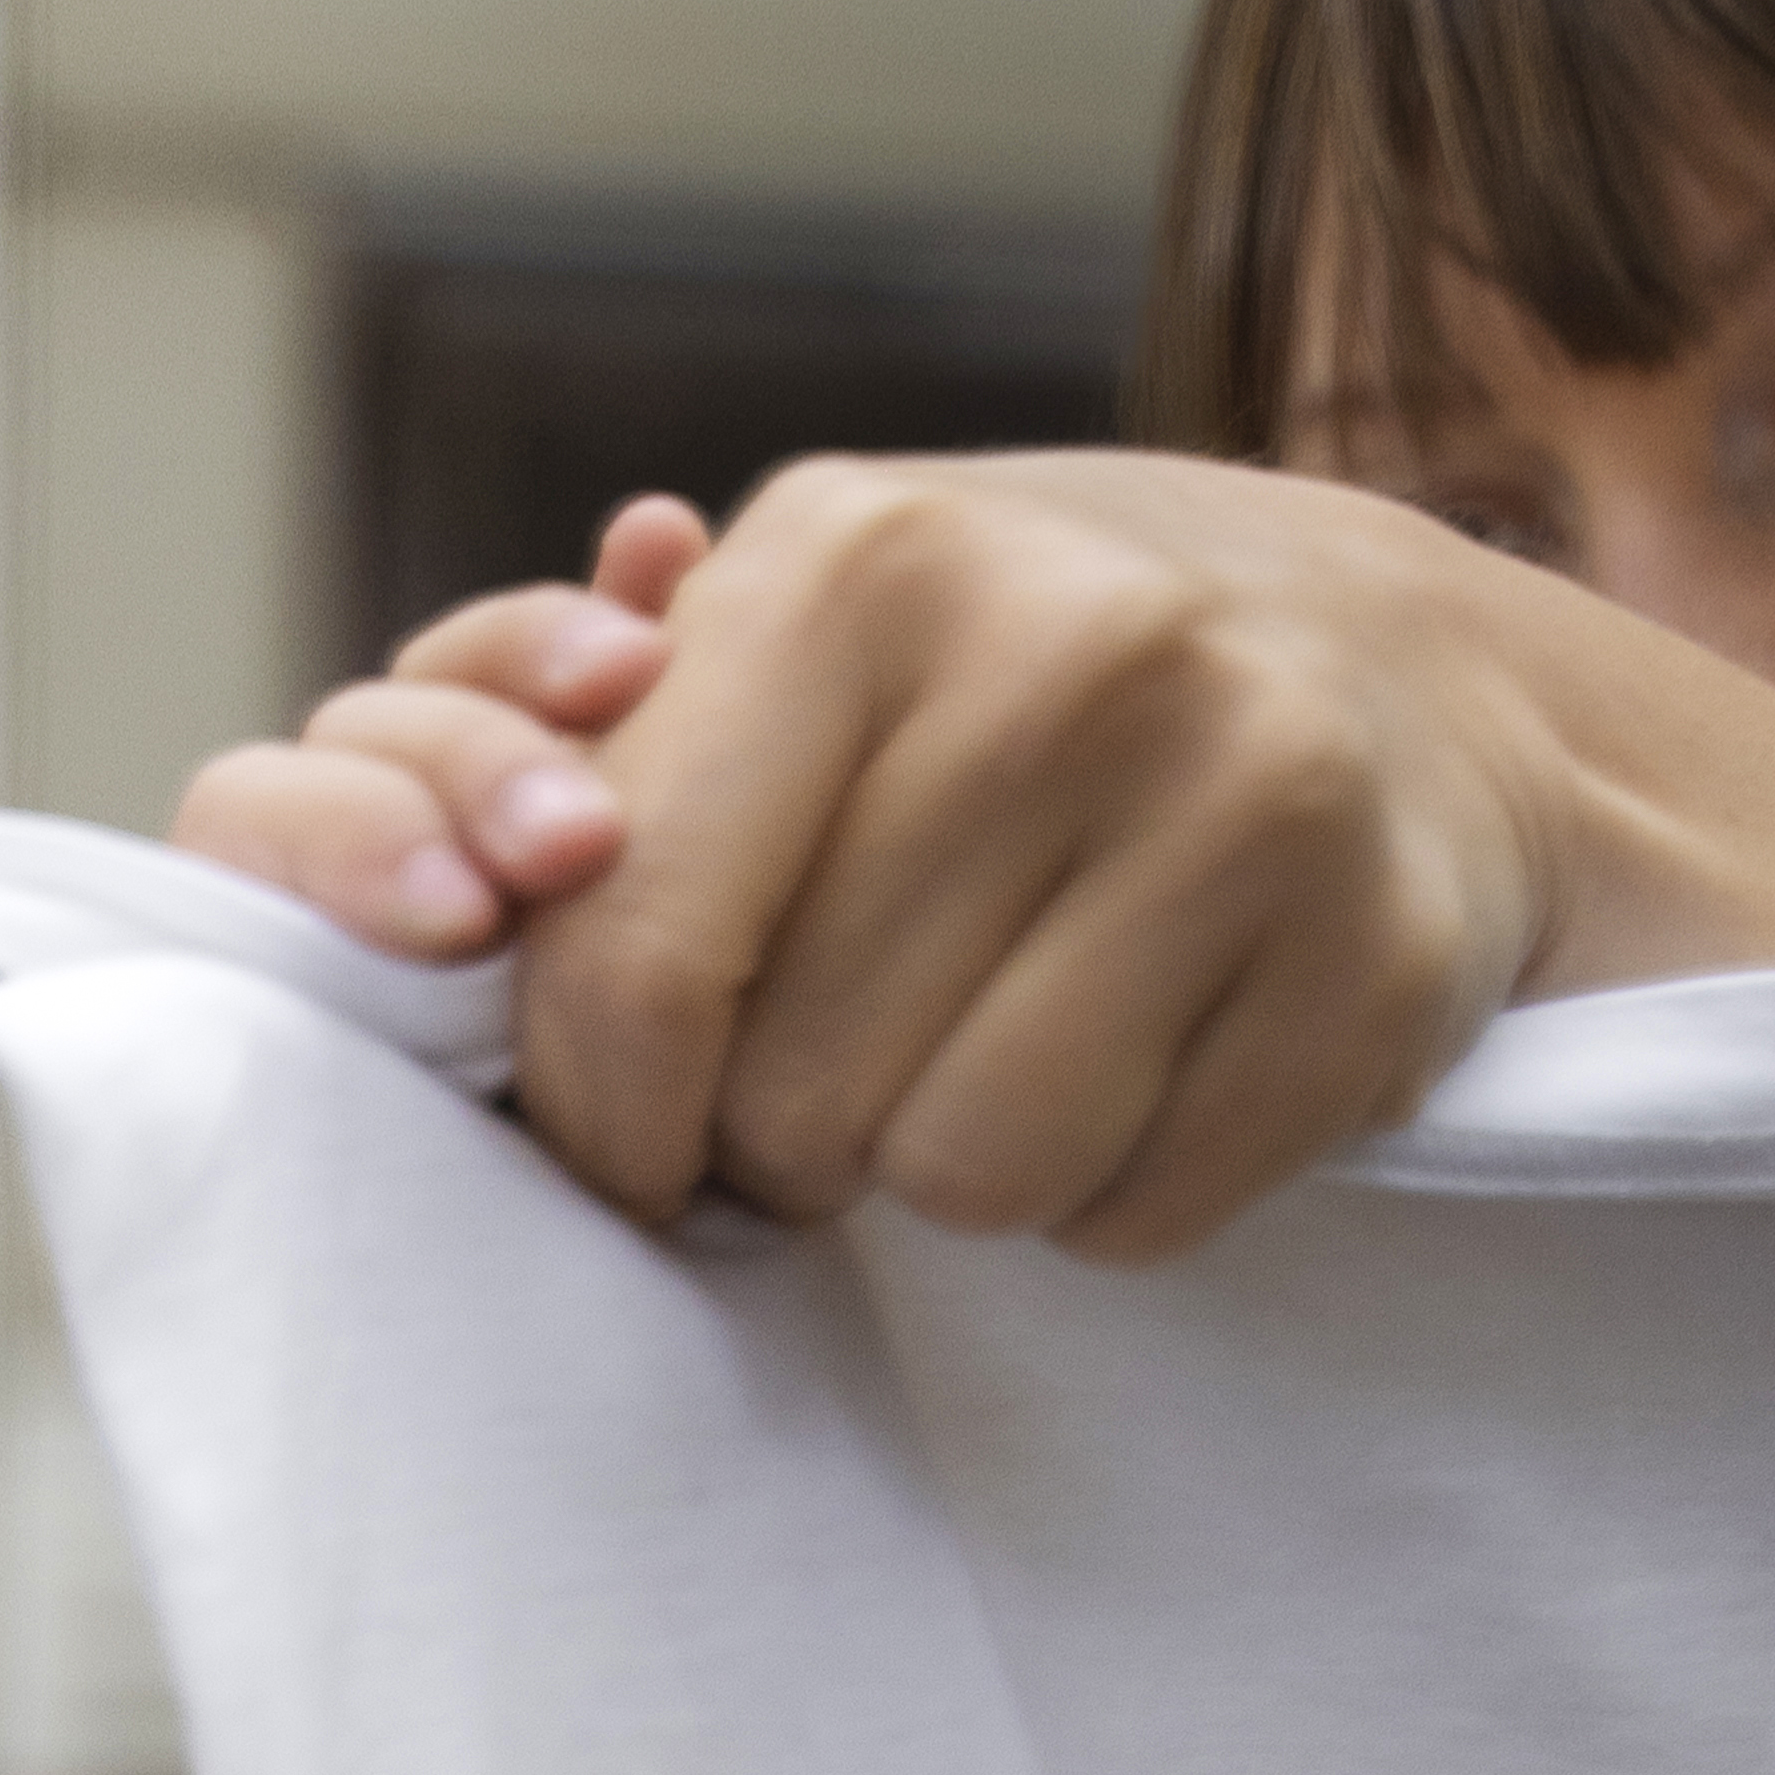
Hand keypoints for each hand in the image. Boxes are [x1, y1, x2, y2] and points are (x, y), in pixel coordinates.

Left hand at [188, 455, 1578, 1261]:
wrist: (1401, 680)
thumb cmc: (1012, 702)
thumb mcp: (803, 652)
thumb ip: (587, 743)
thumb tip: (373, 794)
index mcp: (858, 562)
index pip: (622, 955)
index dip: (603, 1114)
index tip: (634, 1143)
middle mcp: (1061, 642)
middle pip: (793, 1103)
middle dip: (799, 1136)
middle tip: (869, 1063)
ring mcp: (1246, 784)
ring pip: (966, 1176)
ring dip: (959, 1174)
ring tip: (1014, 1046)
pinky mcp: (1371, 950)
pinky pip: (1135, 1213)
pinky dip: (1119, 1193)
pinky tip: (1157, 1063)